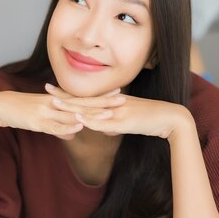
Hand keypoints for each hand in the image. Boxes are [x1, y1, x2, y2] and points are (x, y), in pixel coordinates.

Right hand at [0, 87, 122, 140]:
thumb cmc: (20, 112)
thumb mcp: (41, 118)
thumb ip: (58, 125)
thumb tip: (73, 134)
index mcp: (57, 100)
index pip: (83, 98)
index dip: (101, 96)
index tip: (119, 92)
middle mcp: (54, 103)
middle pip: (83, 103)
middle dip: (104, 102)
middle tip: (123, 99)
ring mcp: (46, 111)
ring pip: (72, 113)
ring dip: (90, 114)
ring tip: (108, 115)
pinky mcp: (36, 121)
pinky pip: (53, 125)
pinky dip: (65, 127)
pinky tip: (77, 128)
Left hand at [45, 84, 187, 138]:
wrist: (171, 119)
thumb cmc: (152, 121)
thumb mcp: (129, 123)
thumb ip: (114, 124)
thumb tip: (103, 129)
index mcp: (113, 102)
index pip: (87, 97)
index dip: (71, 93)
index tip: (55, 88)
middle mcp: (113, 103)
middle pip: (84, 99)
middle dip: (65, 94)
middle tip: (46, 88)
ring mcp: (118, 111)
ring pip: (90, 109)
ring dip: (72, 105)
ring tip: (55, 102)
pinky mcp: (124, 121)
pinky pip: (104, 121)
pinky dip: (90, 119)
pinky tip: (78, 118)